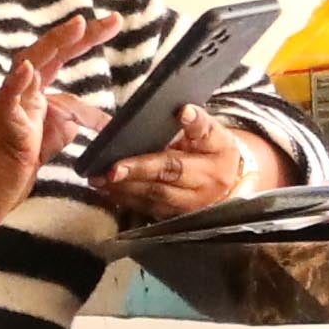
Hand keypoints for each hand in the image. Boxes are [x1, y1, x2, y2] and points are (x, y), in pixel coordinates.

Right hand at [0, 11, 118, 236]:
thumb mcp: (39, 150)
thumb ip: (57, 130)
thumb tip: (80, 118)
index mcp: (28, 99)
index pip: (58, 61)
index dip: (83, 41)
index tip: (110, 24)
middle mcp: (17, 98)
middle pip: (48, 55)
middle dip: (79, 35)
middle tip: (112, 20)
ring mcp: (6, 111)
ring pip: (27, 68)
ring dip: (52, 45)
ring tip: (77, 25)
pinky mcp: (0, 130)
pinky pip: (7, 102)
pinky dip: (16, 83)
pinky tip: (27, 69)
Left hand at [101, 110, 276, 226]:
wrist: (231, 181)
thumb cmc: (217, 151)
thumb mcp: (215, 133)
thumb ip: (198, 124)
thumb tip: (184, 111)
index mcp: (213, 167)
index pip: (176, 165)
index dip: (148, 163)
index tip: (128, 156)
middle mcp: (201, 192)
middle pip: (160, 185)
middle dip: (131, 177)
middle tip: (105, 171)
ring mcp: (187, 209)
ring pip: (151, 200)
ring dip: (122, 191)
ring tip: (98, 179)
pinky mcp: (175, 218)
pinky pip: (147, 210)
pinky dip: (125, 200)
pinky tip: (107, 190)